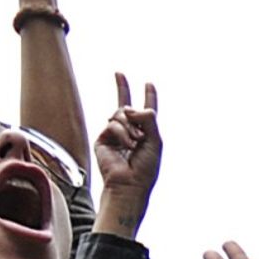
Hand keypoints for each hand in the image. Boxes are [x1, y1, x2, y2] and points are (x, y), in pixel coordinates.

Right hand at [93, 72, 161, 236]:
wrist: (129, 185)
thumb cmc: (146, 169)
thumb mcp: (156, 141)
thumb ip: (149, 119)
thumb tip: (132, 107)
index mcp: (145, 133)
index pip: (146, 112)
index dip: (149, 97)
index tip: (149, 84)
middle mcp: (129, 132)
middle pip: (125, 104)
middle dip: (122, 87)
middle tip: (119, 73)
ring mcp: (115, 135)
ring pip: (121, 113)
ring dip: (131, 126)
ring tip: (135, 142)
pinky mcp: (103, 139)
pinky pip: (113, 123)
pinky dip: (122, 133)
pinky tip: (126, 145)